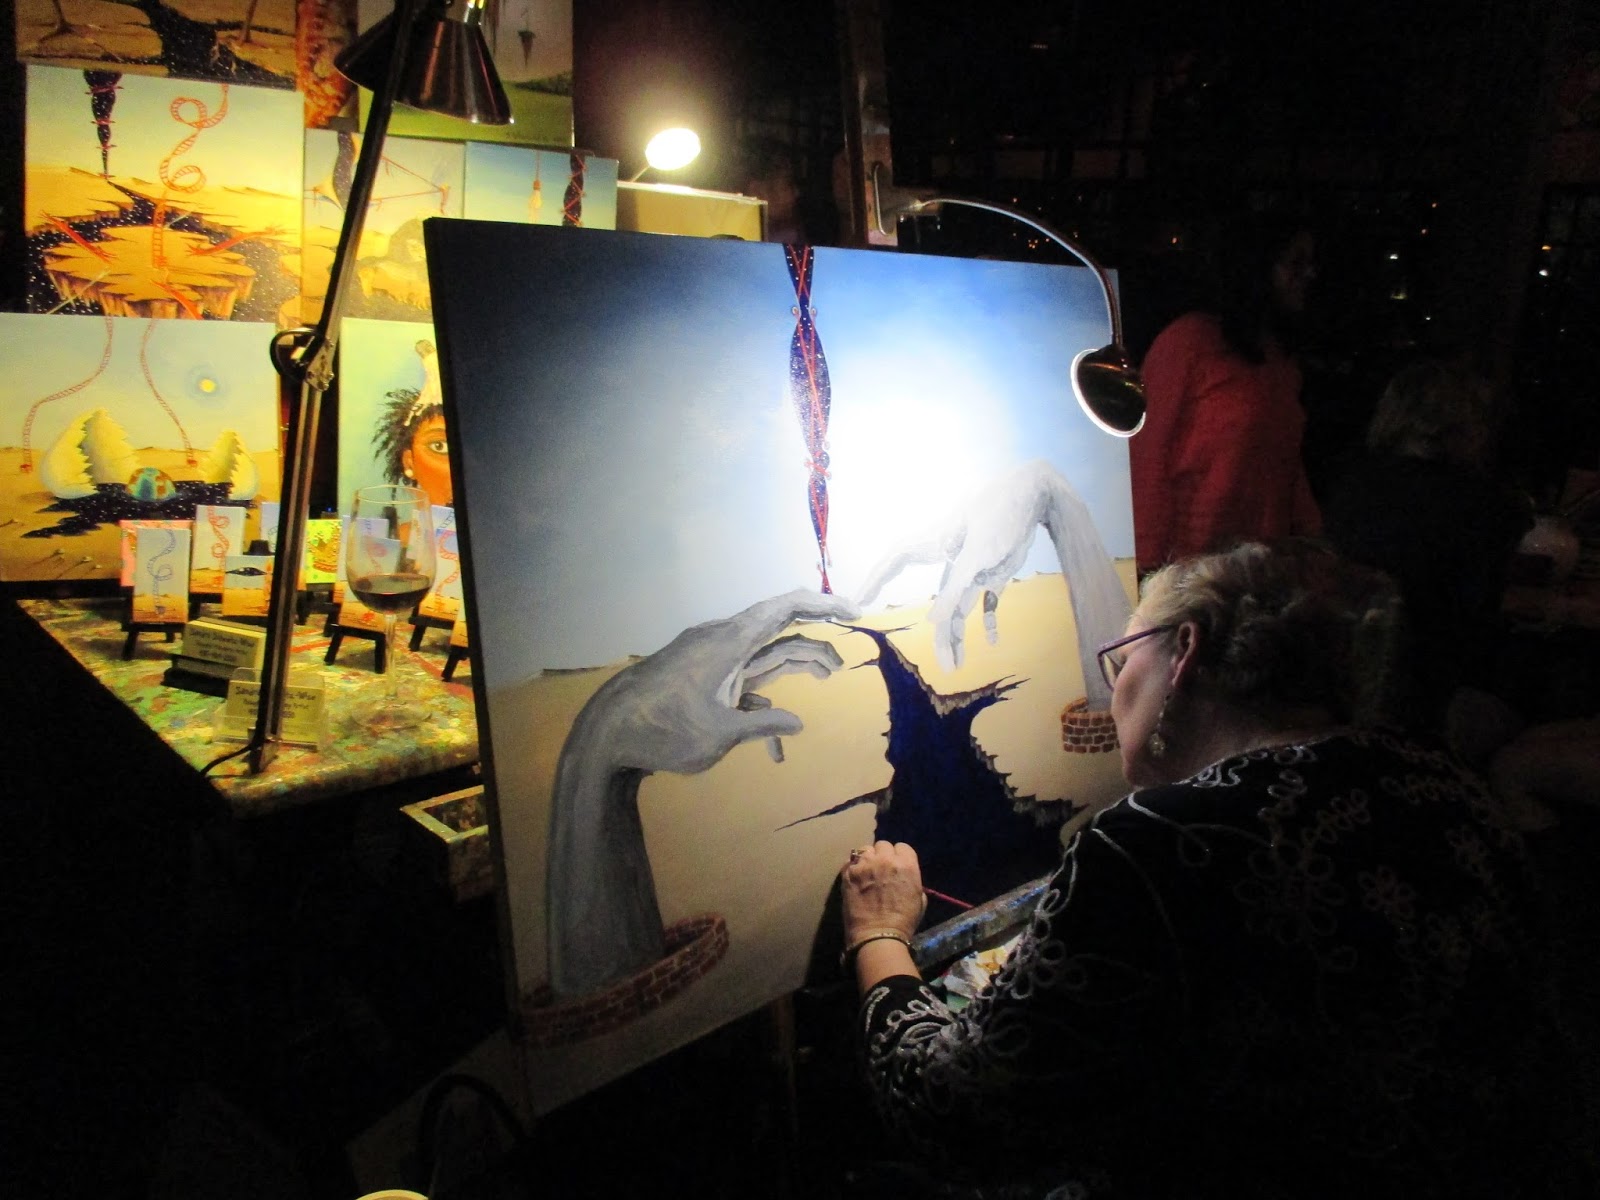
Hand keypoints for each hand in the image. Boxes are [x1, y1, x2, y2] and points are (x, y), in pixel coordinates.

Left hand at [547, 588, 858, 995]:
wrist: (605, 733)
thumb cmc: (662, 732)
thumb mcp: (719, 735)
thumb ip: (761, 726)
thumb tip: (798, 724)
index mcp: (728, 642)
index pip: (784, 607)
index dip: (823, 604)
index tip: (854, 612)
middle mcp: (721, 640)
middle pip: (778, 630)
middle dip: (814, 644)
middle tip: (843, 665)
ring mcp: (708, 655)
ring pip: (760, 653)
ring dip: (792, 666)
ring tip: (825, 678)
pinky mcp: (699, 672)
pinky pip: (739, 676)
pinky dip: (760, 699)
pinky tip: (773, 747)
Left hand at [840, 840, 926, 944]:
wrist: (878, 936)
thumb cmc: (903, 922)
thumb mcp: (919, 899)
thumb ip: (912, 880)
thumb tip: (903, 876)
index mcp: (907, 865)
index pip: (903, 847)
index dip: (899, 857)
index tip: (896, 866)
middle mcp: (886, 859)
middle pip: (883, 845)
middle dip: (883, 855)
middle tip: (880, 869)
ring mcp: (865, 864)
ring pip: (865, 849)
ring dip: (867, 858)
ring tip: (866, 871)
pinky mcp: (848, 872)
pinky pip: (850, 861)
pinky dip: (853, 867)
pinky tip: (855, 877)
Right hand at [855, 461, 1057, 670]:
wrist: (1035, 495)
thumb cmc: (1002, 513)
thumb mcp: (979, 553)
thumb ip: (954, 590)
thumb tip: (931, 622)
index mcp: (937, 545)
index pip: (897, 560)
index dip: (876, 578)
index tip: (859, 599)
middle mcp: (951, 561)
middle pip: (939, 606)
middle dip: (940, 638)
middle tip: (946, 667)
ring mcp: (972, 569)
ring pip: (960, 610)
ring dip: (960, 637)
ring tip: (959, 666)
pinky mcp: (993, 572)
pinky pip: (986, 603)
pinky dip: (988, 621)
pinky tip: (991, 640)